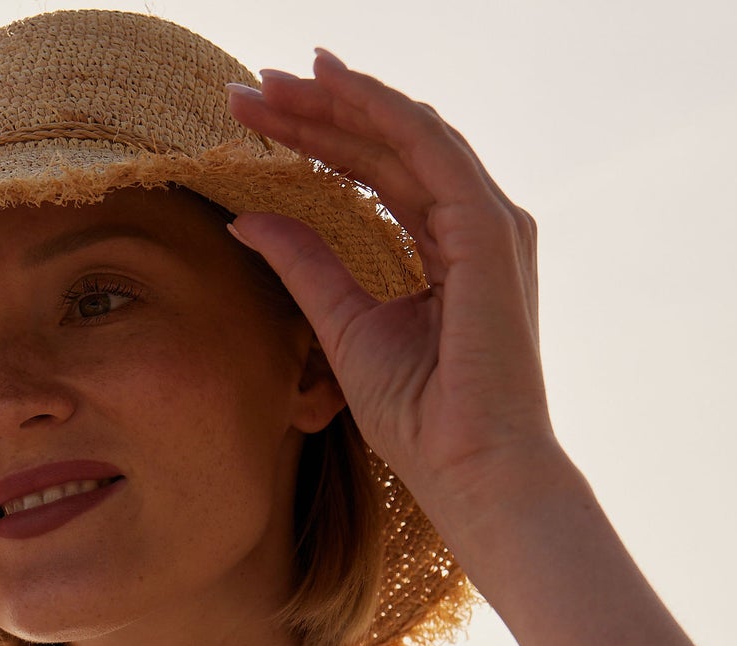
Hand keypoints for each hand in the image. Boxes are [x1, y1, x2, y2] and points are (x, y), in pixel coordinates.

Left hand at [226, 53, 565, 542]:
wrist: (471, 470)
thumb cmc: (420, 422)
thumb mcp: (343, 329)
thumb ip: (305, 266)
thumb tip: (247, 219)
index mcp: (448, 251)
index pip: (379, 174)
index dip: (318, 141)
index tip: (257, 119)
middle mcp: (474, 227)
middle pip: (387, 147)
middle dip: (317, 112)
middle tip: (250, 89)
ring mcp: (488, 223)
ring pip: (404, 134)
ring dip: (337, 102)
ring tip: (272, 84)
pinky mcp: (487, 230)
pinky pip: (426, 147)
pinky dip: (378, 109)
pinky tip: (330, 85)